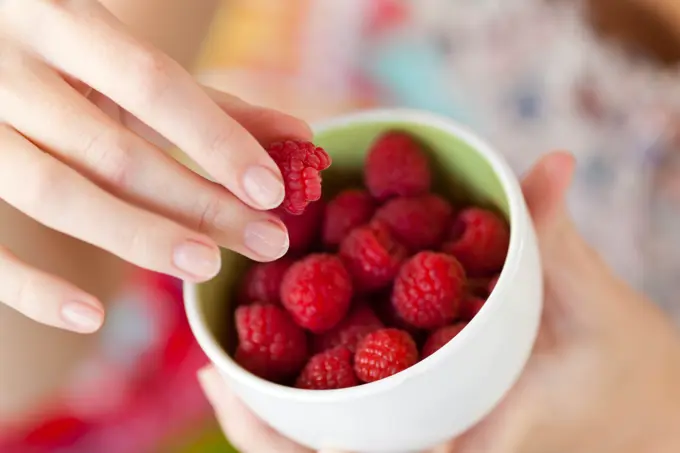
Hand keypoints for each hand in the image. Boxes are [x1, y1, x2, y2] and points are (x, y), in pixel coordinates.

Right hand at [0, 0, 308, 332]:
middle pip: (113, 152)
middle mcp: (6, 67)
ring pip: (54, 194)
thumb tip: (300, 136)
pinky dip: (31, 288)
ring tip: (207, 267)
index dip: (217, 141)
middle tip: (267, 241)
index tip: (274, 191)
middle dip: (199, 204)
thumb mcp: (128, 65)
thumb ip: (209, 103)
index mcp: (61, 19)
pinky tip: (91, 316)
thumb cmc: (66, 56)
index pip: (151, 84)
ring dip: (139, 237)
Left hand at [197, 152, 679, 452]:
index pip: (388, 451)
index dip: (309, 437)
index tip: (241, 396)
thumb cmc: (617, 359)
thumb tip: (551, 161)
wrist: (631, 402)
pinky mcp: (431, 427)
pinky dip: (305, 409)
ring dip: (277, 424)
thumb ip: (551, 235)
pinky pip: (354, 429)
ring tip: (225, 378)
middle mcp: (446, 442)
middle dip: (270, 434)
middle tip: (217, 381)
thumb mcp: (586, 298)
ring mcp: (435, 438)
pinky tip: (270, 370)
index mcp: (479, 431)